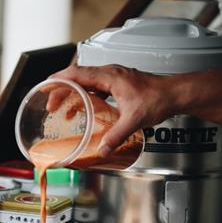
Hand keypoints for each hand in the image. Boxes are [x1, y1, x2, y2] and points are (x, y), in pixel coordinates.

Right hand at [50, 65, 175, 156]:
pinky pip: (96, 86)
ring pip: (87, 81)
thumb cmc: (159, 98)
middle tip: (51, 103)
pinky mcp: (120, 83)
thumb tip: (102, 149)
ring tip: (64, 109)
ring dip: (74, 92)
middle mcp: (110, 73)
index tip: (46, 87)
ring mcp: (115, 77)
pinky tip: (85, 107)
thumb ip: (116, 135)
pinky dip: (86, 95)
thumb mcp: (134, 119)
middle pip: (78, 76)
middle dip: (62, 89)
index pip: (77, 73)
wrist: (175, 93)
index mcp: (109, 76)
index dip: (59, 80)